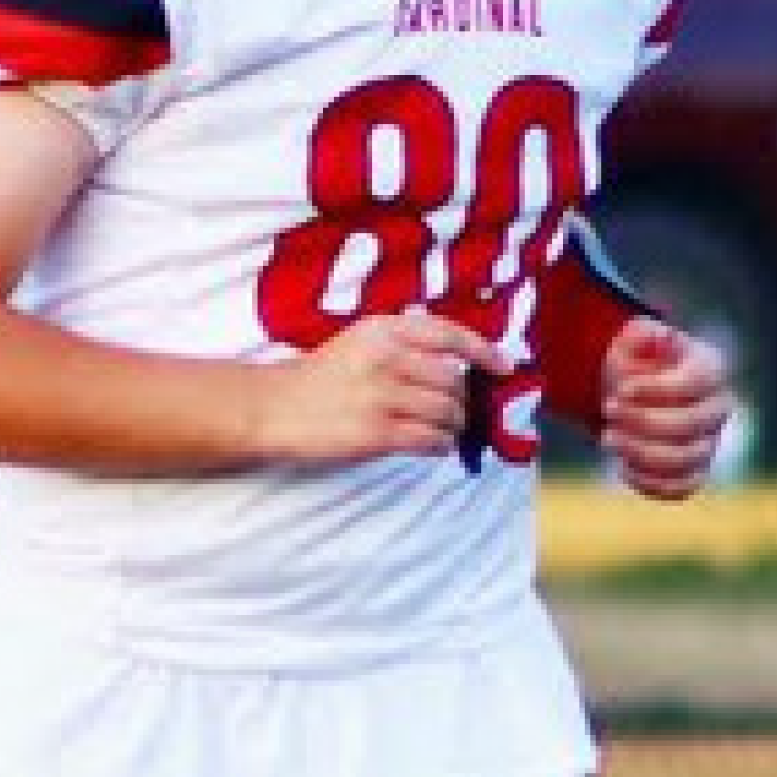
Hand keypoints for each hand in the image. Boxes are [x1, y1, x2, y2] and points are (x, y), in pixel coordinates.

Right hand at [252, 308, 511, 465]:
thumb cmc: (319, 377)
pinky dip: (440, 445)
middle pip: (453, 381)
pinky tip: (434, 446)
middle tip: (456, 412)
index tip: (504, 367)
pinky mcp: (376, 433)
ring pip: (446, 413)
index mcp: (382, 329)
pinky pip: (430, 440)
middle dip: (462, 400)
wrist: (273, 407)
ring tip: (444, 431)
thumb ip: (403, 345)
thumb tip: (459, 369)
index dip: (484, 352)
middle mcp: (385, 358)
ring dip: (453, 426)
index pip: (448, 334)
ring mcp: (381, 396)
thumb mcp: (359, 341)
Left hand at [601, 315, 734, 498]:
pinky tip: (622, 465)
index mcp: (711, 370)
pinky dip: (650, 482)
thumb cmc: (638, 362)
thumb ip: (644, 336)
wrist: (637, 392)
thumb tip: (658, 336)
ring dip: (640, 452)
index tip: (621, 390)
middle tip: (607, 411)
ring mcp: (710, 443)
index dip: (655, 390)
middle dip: (642, 421)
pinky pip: (681, 488)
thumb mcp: (636, 340)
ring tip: (608, 437)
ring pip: (685, 459)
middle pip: (691, 424)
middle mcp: (719, 409)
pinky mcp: (695, 473)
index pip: (696, 383)